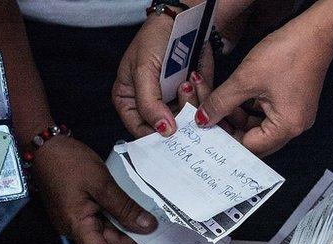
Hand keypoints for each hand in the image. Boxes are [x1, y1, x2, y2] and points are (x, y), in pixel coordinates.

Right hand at [33, 137, 157, 243]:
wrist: (44, 144)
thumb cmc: (69, 163)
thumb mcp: (102, 183)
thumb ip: (125, 208)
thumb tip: (149, 228)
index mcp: (78, 226)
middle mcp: (76, 228)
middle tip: (161, 242)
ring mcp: (77, 219)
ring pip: (107, 234)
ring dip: (128, 234)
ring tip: (153, 229)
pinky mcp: (80, 209)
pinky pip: (103, 222)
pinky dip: (120, 221)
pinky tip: (136, 216)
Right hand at [113, 10, 214, 137]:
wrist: (182, 19)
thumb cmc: (155, 39)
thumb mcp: (144, 71)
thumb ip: (149, 103)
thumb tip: (162, 131)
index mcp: (129, 100)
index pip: (139, 130)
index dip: (155, 135)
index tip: (171, 131)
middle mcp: (151, 104)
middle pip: (167, 128)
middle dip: (180, 113)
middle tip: (184, 90)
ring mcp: (173, 101)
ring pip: (188, 119)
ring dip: (193, 99)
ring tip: (190, 78)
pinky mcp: (192, 95)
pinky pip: (202, 104)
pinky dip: (203, 90)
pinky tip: (197, 73)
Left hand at [195, 15, 332, 155]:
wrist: (315, 31)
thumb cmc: (286, 53)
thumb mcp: (245, 79)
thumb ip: (221, 102)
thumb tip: (202, 119)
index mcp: (286, 127)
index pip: (249, 146)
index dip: (225, 137)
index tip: (206, 126)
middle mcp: (294, 127)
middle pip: (253, 139)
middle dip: (229, 126)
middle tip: (208, 113)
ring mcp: (295, 116)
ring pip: (257, 125)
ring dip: (236, 114)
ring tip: (218, 98)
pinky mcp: (293, 103)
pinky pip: (266, 114)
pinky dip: (248, 106)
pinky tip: (234, 94)